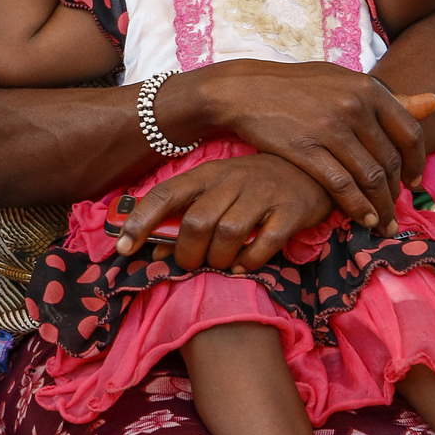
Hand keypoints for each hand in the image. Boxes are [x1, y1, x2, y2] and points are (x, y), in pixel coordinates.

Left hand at [114, 152, 336, 270]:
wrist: (311, 168)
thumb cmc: (254, 185)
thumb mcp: (218, 191)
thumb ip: (187, 217)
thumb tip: (156, 252)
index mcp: (206, 174)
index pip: (164, 194)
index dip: (140, 221)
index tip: (123, 247)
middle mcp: (231, 180)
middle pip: (196, 221)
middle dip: (187, 252)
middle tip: (191, 264)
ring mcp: (262, 194)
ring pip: (228, 232)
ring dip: (218, 258)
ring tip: (220, 265)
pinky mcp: (290, 210)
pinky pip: (265, 242)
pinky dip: (251, 260)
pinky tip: (244, 264)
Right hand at [176, 60, 426, 233]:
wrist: (245, 90)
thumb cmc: (296, 86)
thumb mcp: (343, 82)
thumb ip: (387, 98)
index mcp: (368, 89)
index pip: (409, 134)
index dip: (417, 164)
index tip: (415, 184)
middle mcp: (354, 107)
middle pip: (389, 161)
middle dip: (397, 193)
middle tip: (396, 211)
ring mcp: (329, 128)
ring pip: (370, 177)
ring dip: (380, 207)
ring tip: (382, 223)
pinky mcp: (304, 149)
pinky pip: (341, 186)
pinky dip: (356, 206)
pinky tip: (361, 219)